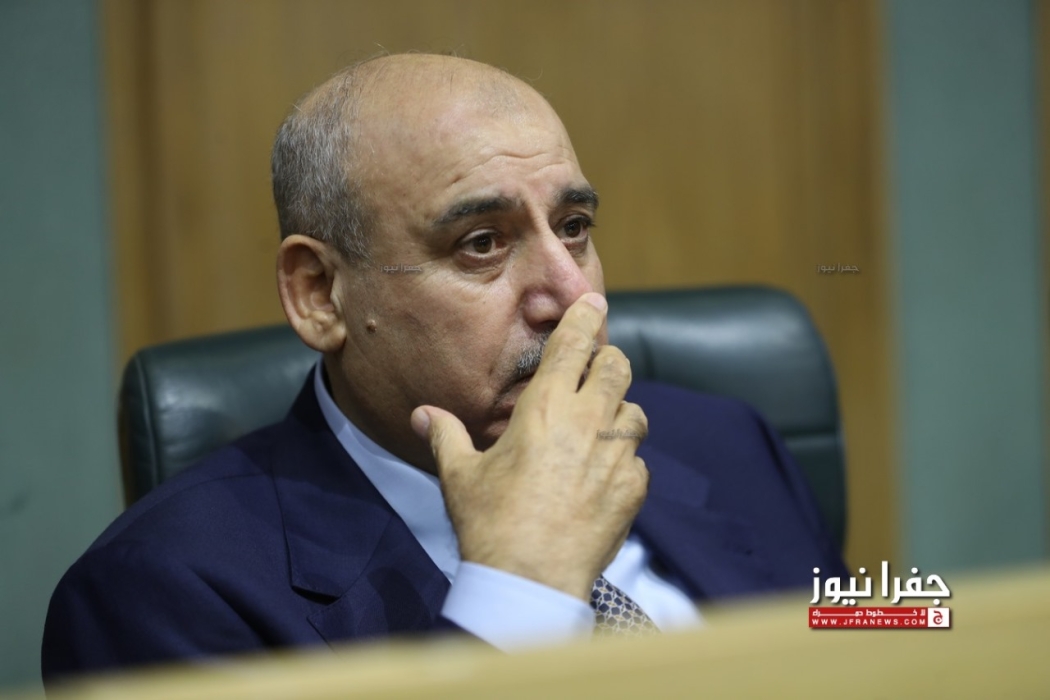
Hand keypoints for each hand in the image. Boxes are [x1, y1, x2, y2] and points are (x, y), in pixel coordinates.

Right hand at [410, 293, 648, 601]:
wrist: (530, 579)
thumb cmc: (491, 523)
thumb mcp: (460, 475)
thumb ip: (446, 435)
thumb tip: (423, 413)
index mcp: (545, 407)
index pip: (574, 344)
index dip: (586, 317)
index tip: (594, 304)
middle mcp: (587, 421)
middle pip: (618, 366)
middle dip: (608, 361)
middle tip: (595, 371)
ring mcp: (616, 454)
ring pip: (636, 411)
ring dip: (619, 412)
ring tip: (599, 428)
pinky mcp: (634, 487)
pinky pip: (638, 460)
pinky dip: (624, 462)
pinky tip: (602, 478)